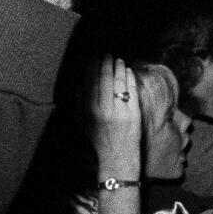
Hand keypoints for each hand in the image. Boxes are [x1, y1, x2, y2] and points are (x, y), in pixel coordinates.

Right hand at [86, 56, 143, 179]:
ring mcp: (120, 112)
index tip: (93, 59)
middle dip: (105, 64)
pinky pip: (131, 91)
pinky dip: (130, 79)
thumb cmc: (99, 141)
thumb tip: (78, 86)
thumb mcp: (83, 125)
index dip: (92, 69)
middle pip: (104, 80)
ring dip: (118, 68)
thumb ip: (79, 106)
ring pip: (118, 83)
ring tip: (118, 60)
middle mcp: (103, 110)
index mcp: (89, 112)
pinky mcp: (134, 114)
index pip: (90, 84)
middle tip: (106, 55)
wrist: (117, 158)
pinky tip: (128, 71)